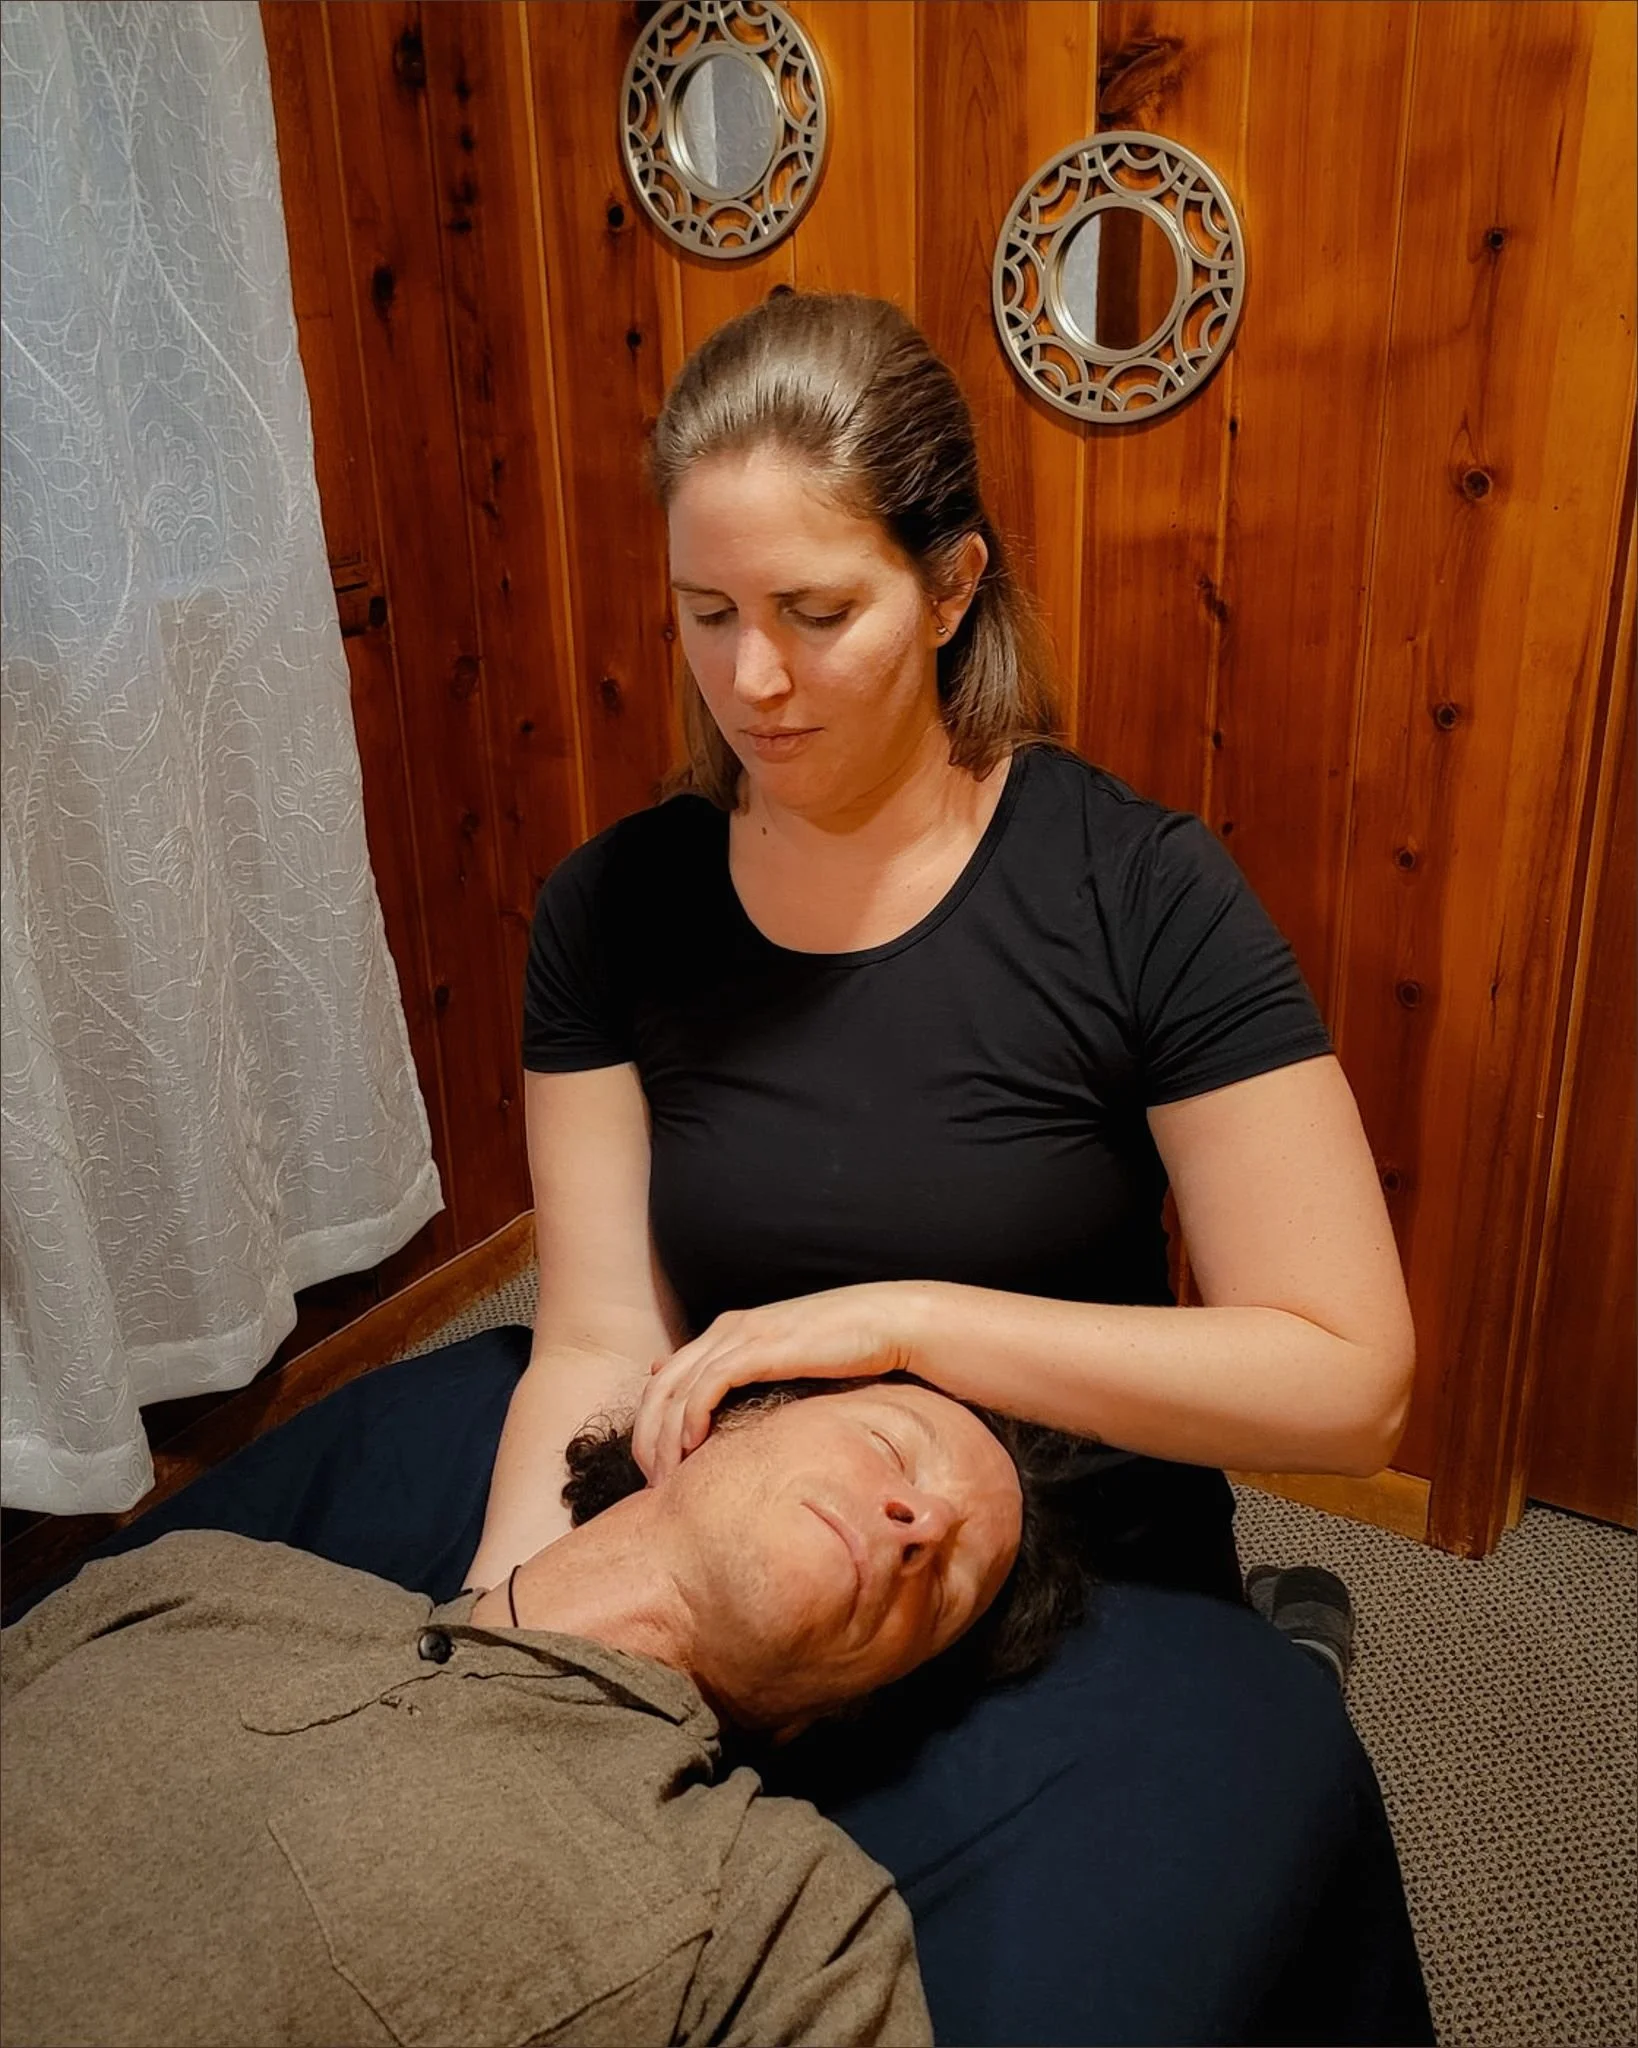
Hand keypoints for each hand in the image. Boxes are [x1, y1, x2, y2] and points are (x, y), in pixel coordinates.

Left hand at [630, 1283, 923, 1483]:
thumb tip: (714, 1407)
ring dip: (664, 1437)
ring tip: (665, 1478)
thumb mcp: (787, 1368)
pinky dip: (693, 1416)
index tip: (655, 1471)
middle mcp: (726, 1330)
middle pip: (660, 1387)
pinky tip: (692, 1447)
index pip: (665, 1381)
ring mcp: (742, 1335)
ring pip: (677, 1389)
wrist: (886, 1322)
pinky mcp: (762, 1347)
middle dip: (646, 1438)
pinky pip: (710, 1384)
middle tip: (650, 1485)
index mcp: (726, 1333)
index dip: (650, 1426)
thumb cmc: (844, 1351)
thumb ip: (752, 1383)